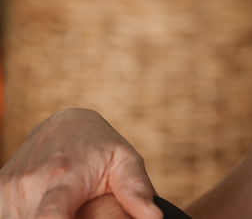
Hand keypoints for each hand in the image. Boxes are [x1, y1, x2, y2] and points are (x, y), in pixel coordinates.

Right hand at [0, 109, 162, 218]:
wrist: (65, 124)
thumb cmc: (102, 147)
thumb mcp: (126, 161)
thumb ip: (136, 190)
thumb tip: (154, 218)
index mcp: (64, 176)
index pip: (51, 213)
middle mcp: (31, 182)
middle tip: (82, 212)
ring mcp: (9, 187)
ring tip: (71, 208)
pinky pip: (8, 216)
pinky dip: (26, 216)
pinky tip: (44, 208)